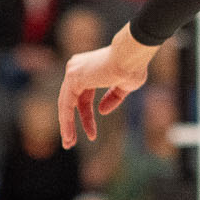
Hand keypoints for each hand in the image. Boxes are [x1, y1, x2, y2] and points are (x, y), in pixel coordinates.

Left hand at [59, 27, 155, 143]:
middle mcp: (76, 68)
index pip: (83, 98)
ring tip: (69, 144)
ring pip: (65, 104)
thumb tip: (102, 111)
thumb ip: (113, 98)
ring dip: (66, 125)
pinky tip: (68, 134)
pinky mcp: (73, 78)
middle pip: (71, 102)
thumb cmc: (133, 66)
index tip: (92, 135)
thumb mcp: (125, 86)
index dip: (87, 117)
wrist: (132, 55)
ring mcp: (73, 72)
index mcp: (87, 69)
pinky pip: (66, 104)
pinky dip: (66, 120)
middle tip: (70, 142)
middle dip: (70, 123)